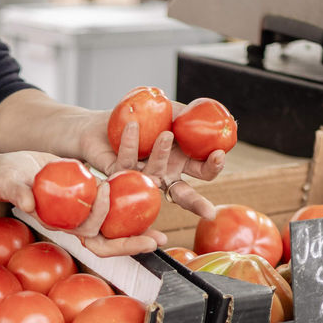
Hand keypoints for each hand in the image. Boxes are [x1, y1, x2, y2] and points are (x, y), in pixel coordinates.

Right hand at [0, 151, 166, 257]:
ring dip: (141, 227)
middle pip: (110, 240)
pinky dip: (135, 201)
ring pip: (118, 225)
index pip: (89, 235)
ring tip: (163, 231)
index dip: (104, 226)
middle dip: (134, 242)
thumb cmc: (10, 178)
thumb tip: (26, 202)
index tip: (111, 197)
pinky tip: (154, 194)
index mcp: (63, 224)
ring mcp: (88, 211)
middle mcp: (79, 222)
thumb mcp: (12, 182)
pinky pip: (118, 204)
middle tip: (158, 240)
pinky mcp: (95, 197)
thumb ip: (18, 192)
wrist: (16, 170)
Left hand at [79, 101, 226, 220]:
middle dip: (197, 204)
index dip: (213, 166)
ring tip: (166, 135)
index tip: (219, 154)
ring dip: (162, 155)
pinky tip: (132, 126)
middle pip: (184, 195)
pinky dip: (130, 143)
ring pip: (154, 175)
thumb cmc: (141, 116)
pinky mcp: (118, 175)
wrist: (103, 123)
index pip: (203, 171)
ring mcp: (142, 178)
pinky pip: (126, 163)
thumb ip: (189, 115)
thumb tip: (217, 118)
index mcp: (180, 162)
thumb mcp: (169, 111)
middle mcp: (163, 176)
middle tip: (208, 211)